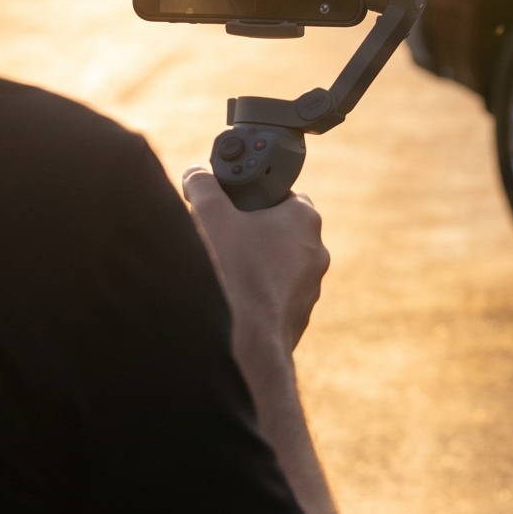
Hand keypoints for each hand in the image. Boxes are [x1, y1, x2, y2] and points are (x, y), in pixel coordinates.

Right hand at [182, 169, 327, 352]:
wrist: (248, 339)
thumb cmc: (234, 273)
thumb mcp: (210, 216)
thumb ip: (203, 186)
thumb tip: (196, 174)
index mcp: (303, 218)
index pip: (280, 193)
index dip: (252, 197)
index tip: (232, 206)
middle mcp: (316, 250)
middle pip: (278, 228)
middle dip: (251, 230)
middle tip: (223, 236)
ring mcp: (311, 284)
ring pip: (278, 262)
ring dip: (255, 262)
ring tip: (226, 269)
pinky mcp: (299, 311)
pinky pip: (276, 291)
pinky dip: (258, 291)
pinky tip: (235, 295)